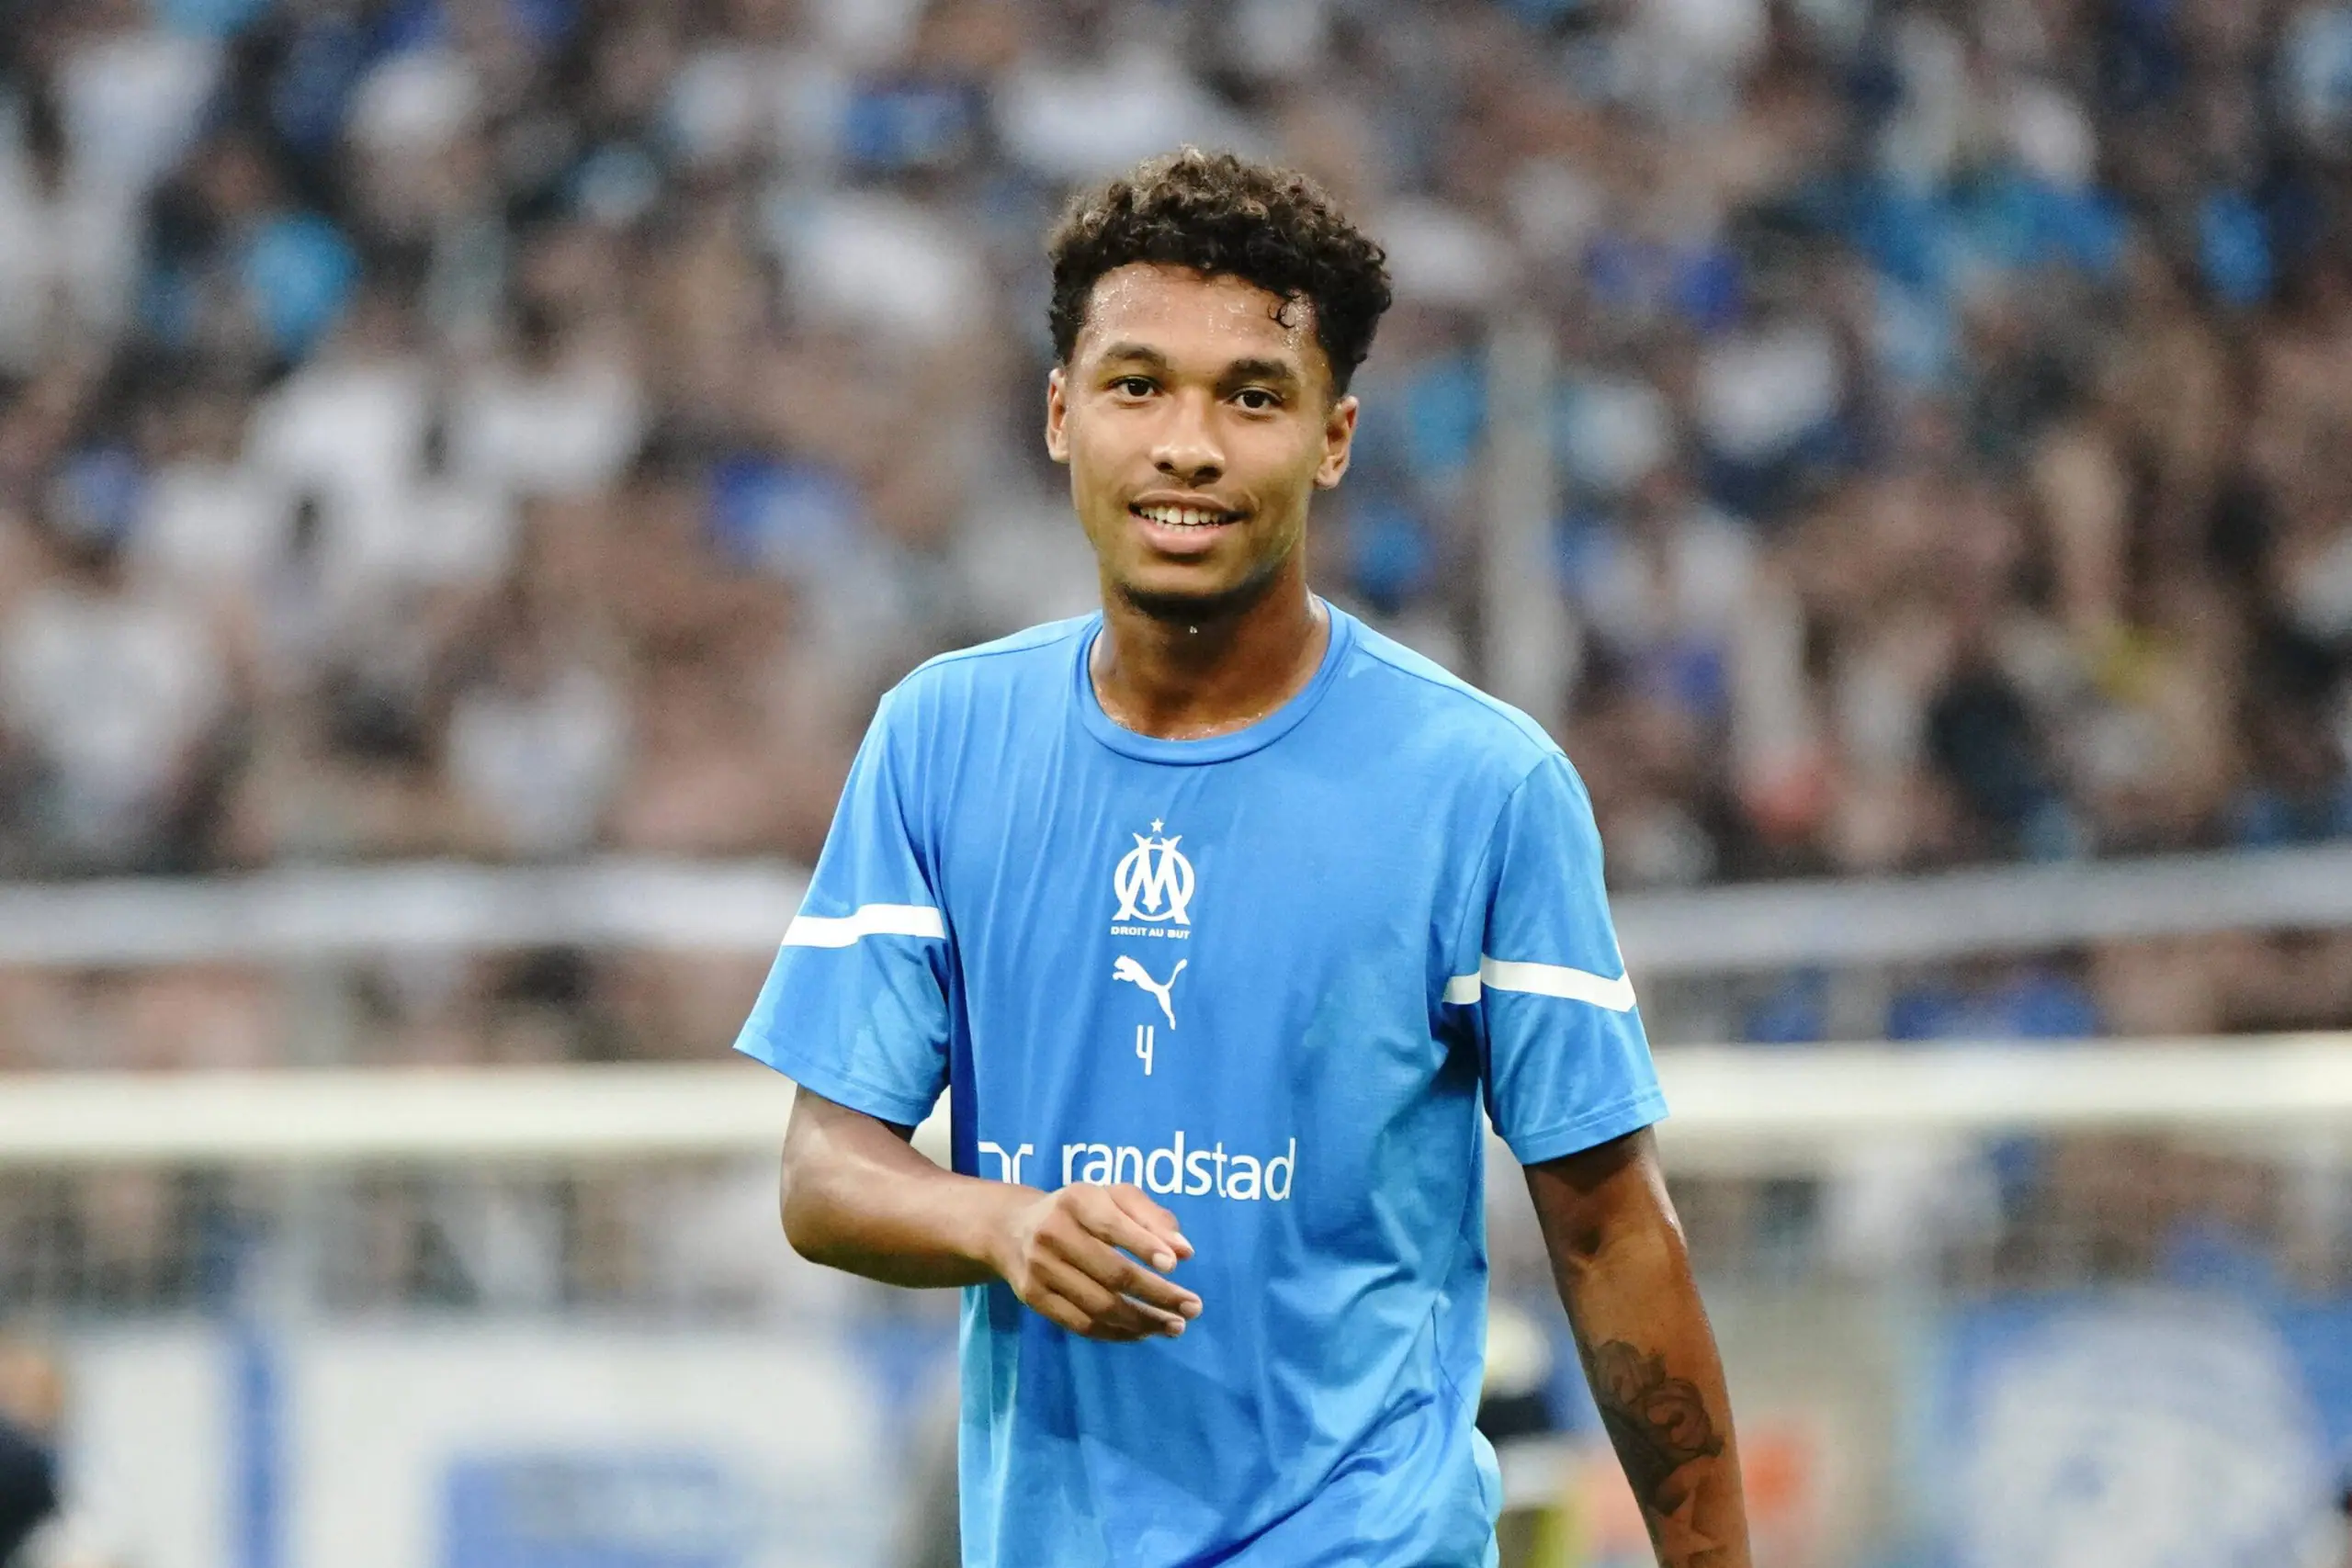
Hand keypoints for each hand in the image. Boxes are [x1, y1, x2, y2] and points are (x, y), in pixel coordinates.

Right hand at [989, 1184, 1200, 1341]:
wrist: (1012, 1229)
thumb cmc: (1080, 1210)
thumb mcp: (1113, 1197)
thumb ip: (1151, 1215)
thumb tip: (1183, 1251)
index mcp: (1076, 1200)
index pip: (1113, 1226)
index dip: (1145, 1246)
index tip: (1177, 1266)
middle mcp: (1053, 1233)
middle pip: (1112, 1272)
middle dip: (1158, 1293)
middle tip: (1193, 1307)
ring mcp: (1040, 1269)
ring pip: (1099, 1305)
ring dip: (1143, 1321)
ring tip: (1175, 1325)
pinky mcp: (1034, 1298)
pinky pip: (1082, 1324)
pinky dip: (1117, 1333)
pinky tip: (1143, 1332)